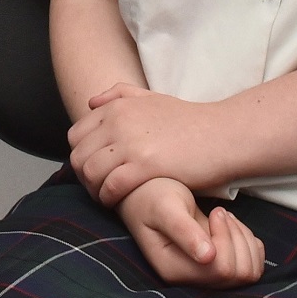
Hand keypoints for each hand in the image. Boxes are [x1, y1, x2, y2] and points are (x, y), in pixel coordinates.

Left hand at [69, 82, 225, 205]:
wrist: (221, 134)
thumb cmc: (189, 120)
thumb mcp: (152, 98)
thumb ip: (119, 94)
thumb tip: (91, 103)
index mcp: (117, 106)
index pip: (75, 135)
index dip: (80, 156)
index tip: (93, 169)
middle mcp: (118, 121)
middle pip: (78, 156)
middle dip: (83, 177)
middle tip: (97, 189)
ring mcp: (130, 143)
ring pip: (89, 173)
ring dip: (94, 190)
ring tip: (107, 198)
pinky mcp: (144, 166)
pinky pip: (110, 186)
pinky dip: (108, 198)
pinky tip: (119, 203)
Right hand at [118, 178, 263, 287]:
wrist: (146, 194)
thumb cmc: (152, 196)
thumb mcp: (165, 207)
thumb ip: (184, 230)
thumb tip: (208, 257)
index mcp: (174, 269)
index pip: (221, 269)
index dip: (226, 239)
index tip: (215, 212)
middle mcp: (191, 279)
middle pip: (238, 273)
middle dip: (237, 237)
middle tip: (219, 212)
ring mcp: (205, 276)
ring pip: (248, 272)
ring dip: (244, 240)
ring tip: (224, 218)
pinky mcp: (216, 267)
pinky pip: (249, 266)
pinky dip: (249, 244)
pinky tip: (231, 227)